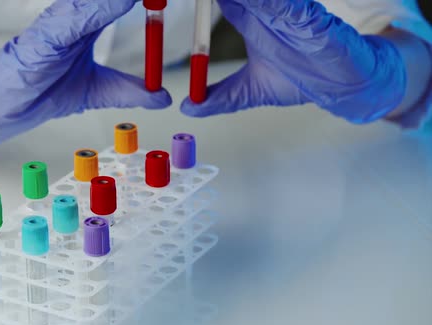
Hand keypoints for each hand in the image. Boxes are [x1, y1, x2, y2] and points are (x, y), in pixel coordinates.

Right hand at [0, 0, 171, 149]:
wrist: (2, 105)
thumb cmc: (42, 89)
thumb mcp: (97, 90)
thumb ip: (129, 89)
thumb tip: (163, 96)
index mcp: (86, 22)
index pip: (121, 0)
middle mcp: (73, 15)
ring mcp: (58, 21)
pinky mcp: (42, 34)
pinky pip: (74, 16)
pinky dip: (99, 7)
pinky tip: (124, 1)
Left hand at [181, 0, 406, 122]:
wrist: (344, 86)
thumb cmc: (301, 79)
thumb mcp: (251, 90)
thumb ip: (221, 97)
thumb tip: (187, 108)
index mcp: (251, 18)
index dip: (199, 1)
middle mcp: (268, 9)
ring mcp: (290, 10)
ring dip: (250, 0)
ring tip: (219, 0)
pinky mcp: (314, 17)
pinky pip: (293, 6)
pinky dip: (276, 5)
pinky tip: (257, 6)